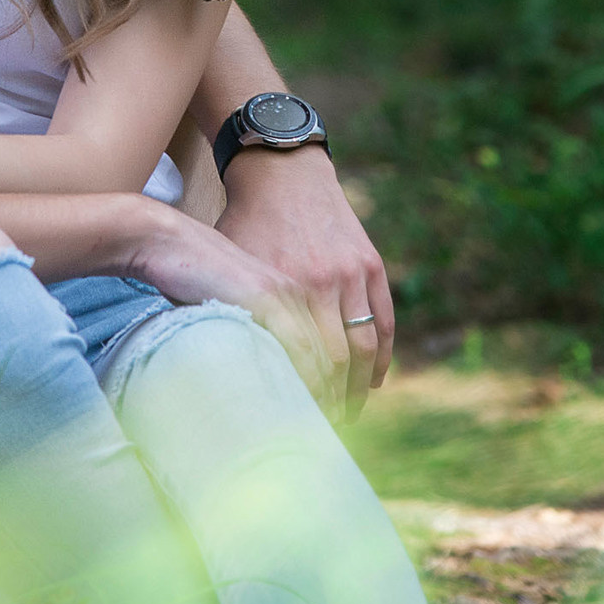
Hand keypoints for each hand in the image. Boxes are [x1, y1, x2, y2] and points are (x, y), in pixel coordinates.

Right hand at [126, 204, 338, 414]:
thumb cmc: (189, 274)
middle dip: (342, 395)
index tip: (337, 414)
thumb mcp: (232, 304)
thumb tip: (252, 370)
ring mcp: (286, 293)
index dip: (340, 383)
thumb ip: (251, 330)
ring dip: (330, 395)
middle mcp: (300, 291)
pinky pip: (299, 347)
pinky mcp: (266, 298)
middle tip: (338, 428)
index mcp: (295, 293)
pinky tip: (307, 404)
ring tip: (326, 426)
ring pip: (326, 355)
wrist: (167, 239)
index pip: (333, 345)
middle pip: (339, 353)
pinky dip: (308, 379)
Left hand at [217, 146, 393, 418]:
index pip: (303, 363)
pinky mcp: (371, 264)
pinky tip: (371, 381)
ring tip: (348, 412)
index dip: (303, 398)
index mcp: (284, 289)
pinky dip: (381, 356)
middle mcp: (323, 284)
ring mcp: (352, 274)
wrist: (281, 173)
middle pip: (338, 362)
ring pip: (364, 346)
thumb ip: (231, 310)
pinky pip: (384, 321)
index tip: (295, 424)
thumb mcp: (230, 265)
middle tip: (324, 429)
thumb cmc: (243, 224)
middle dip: (334, 401)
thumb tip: (219, 367)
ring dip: (359, 386)